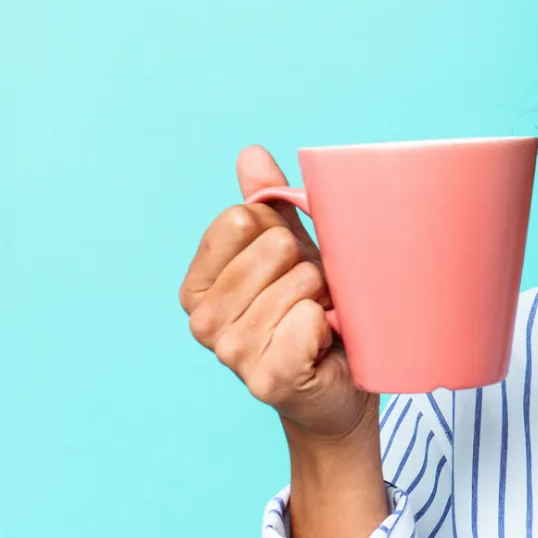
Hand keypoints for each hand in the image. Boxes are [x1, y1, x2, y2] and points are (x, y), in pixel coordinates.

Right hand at [180, 145, 373, 439]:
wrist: (339, 384)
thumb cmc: (311, 312)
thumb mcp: (289, 250)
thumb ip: (266, 203)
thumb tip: (251, 153)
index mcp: (197, 285)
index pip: (238, 218)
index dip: (277, 229)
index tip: (287, 260)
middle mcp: (202, 321)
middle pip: (272, 247)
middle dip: (307, 266)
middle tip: (311, 297)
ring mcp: (230, 354)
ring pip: (297, 284)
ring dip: (322, 297)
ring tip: (319, 320)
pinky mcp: (266, 378)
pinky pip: (309, 319)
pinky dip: (328, 326)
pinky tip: (321, 345)